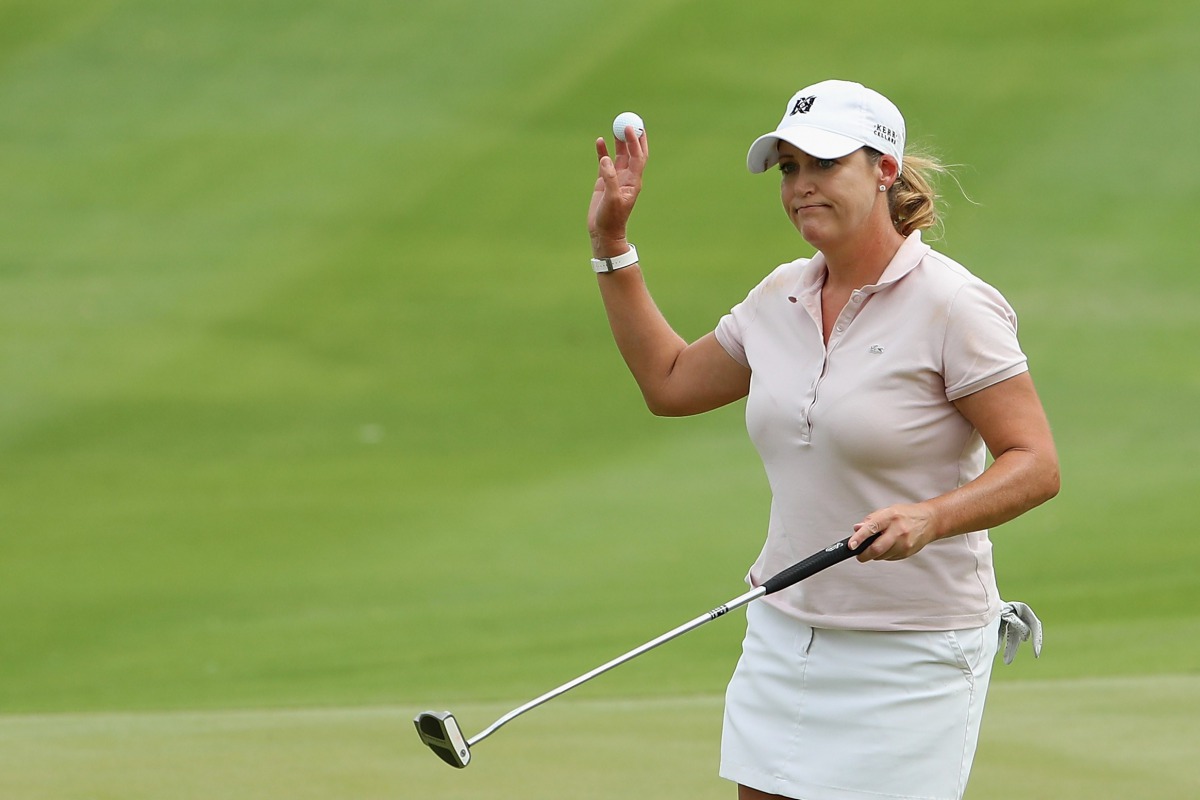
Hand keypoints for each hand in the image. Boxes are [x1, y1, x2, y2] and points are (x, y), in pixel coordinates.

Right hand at [587, 126, 647, 254]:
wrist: (603, 232)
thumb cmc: (611, 219)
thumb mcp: (612, 199)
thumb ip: (610, 178)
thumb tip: (606, 159)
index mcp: (633, 181)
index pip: (638, 156)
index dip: (635, 141)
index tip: (630, 127)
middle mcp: (627, 178)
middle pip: (633, 152)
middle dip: (633, 138)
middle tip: (630, 121)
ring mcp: (616, 179)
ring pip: (620, 155)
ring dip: (619, 142)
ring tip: (616, 127)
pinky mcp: (604, 182)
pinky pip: (604, 162)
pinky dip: (603, 151)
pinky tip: (600, 141)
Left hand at [847, 503, 939, 561]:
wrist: (930, 521)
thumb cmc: (907, 515)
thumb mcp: (887, 510)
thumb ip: (871, 520)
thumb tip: (857, 529)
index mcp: (890, 517)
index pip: (871, 528)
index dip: (859, 538)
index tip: (851, 545)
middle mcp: (898, 530)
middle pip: (877, 548)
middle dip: (864, 554)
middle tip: (859, 555)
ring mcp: (904, 543)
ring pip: (882, 556)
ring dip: (875, 554)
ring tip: (878, 544)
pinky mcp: (907, 552)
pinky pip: (890, 558)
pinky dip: (884, 554)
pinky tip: (889, 546)